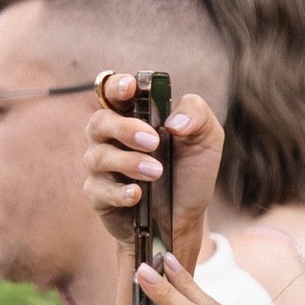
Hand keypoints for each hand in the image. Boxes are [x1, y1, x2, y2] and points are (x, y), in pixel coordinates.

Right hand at [85, 71, 221, 268]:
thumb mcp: (206, 138)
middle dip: (124, 129)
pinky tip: (137, 195)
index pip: (113, 91)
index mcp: (133, 115)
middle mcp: (111, 138)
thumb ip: (197, 115)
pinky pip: (98, 189)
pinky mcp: (99, 196)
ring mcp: (102, 167)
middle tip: (153, 141)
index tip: (130, 88)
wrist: (186, 218)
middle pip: (100, 122)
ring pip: (97, 156)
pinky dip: (119, 192)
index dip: (116, 86)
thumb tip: (175, 121)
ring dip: (129, 162)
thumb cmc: (190, 172)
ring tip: (157, 172)